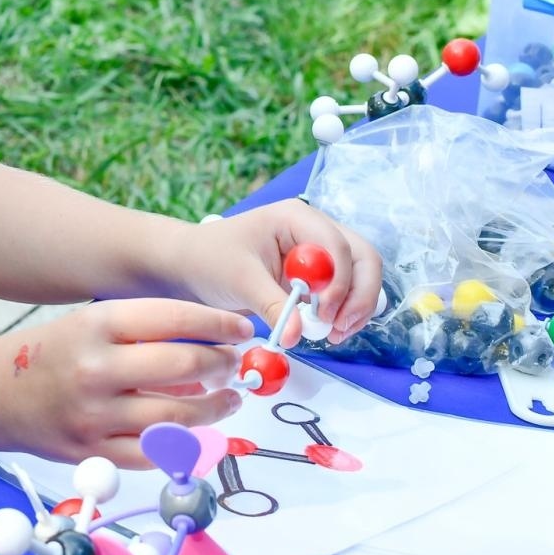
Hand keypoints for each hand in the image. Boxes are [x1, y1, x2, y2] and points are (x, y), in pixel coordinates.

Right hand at [0, 299, 249, 467]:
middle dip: (220, 365)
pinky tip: (196, 430)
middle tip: (234, 365)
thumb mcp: (92, 322)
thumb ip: (146, 330)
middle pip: (181, 366)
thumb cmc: (56, 352)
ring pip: (175, 416)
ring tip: (228, 398)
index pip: (173, 318)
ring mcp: (94, 415)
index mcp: (97, 325)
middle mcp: (96, 368)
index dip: (216, 324)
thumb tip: (212, 340)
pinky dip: (182, 443)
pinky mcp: (93, 452)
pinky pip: (153, 453)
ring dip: (213, 408)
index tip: (242, 330)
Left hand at [181, 198, 382, 346]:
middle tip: (339, 328)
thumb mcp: (240, 281)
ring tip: (334, 334)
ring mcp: (319, 253)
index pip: (337, 246)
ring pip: (360, 276)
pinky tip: (328, 331)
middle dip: (358, 295)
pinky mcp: (316, 276)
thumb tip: (296, 336)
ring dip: (356, 307)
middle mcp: (315, 230)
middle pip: (362, 258)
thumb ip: (272, 306)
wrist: (192, 266)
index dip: (339, 282)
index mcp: (296, 218)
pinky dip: (344, 312)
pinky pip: (345, 292)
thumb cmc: (210, 259)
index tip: (323, 314)